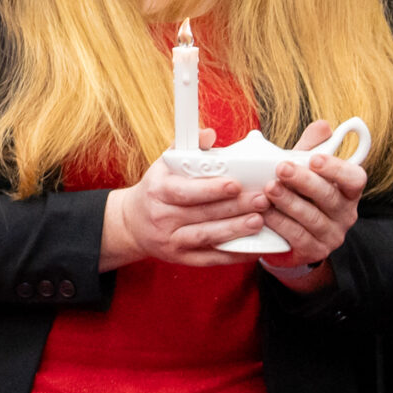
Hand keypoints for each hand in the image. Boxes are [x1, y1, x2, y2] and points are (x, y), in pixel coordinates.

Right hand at [104, 129, 267, 267]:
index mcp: (159, 190)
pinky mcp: (181, 258)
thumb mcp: (163, 164)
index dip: (211, 189)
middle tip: (261, 200)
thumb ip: (187, 147)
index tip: (236, 184)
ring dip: (235, 230)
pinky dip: (231, 255)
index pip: (186, 191)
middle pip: (202, 214)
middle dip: (234, 207)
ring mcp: (171, 240)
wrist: (132, 223)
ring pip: (206, 237)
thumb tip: (209, 133)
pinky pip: (208, 259)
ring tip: (258, 220)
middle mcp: (163, 217)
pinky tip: (251, 247)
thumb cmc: (156, 189)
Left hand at [257, 120, 366, 268]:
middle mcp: (347, 213)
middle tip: (281, 168)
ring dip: (289, 202)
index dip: (337, 168)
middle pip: (329, 196)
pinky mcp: (316, 251)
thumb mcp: (306, 169)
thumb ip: (313, 147)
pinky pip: (298, 236)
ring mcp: (333, 235)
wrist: (291, 237)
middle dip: (304, 181)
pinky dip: (280, 223)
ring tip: (269, 189)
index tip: (315, 158)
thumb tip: (322, 126)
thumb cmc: (301, 195)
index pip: (355, 177)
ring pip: (312, 217)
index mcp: (349, 190)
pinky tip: (264, 212)